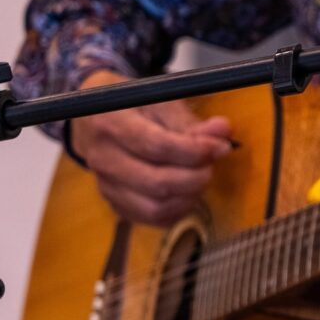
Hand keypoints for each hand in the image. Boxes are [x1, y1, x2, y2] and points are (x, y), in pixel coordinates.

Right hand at [68, 73, 231, 226]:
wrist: (95, 119)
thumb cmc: (134, 106)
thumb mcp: (159, 100)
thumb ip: (190, 121)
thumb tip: (223, 131)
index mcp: (110, 122)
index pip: (158, 146)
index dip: (196, 151)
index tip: (221, 146)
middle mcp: (102, 158)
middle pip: (157, 183)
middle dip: (196, 177)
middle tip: (211, 164)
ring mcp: (105, 185)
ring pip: (155, 208)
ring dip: (189, 196)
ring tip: (200, 176)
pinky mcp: (113, 203)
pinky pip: (152, 219)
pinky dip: (177, 210)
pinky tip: (187, 191)